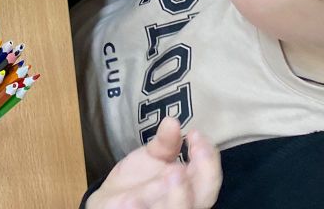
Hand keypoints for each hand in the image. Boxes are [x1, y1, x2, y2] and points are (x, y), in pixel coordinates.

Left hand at [87, 119, 221, 208]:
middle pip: (203, 199)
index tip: (195, 134)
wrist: (113, 199)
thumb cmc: (141, 180)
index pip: (210, 178)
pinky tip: (131, 200)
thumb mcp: (154, 156)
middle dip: (202, 178)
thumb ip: (165, 142)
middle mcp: (184, 205)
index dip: (209, 159)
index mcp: (191, 188)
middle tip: (189, 155)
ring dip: (178, 196)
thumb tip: (172, 122)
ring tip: (172, 173)